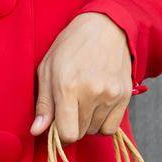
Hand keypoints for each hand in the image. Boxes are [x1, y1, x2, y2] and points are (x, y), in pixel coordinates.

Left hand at [29, 13, 131, 142]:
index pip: (67, 133)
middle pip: (81, 133)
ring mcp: (110, 94)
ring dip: (88, 122)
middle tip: (71, 105)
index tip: (58, 122)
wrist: (105, 27)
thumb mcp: (47, 69)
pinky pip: (112, 127)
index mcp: (67, 86)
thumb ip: (43, 103)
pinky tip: (97, 105)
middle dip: (72, 124)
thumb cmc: (70, 46)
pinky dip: (103, 122)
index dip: (60, 133)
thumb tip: (36, 131)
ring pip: (96, 130)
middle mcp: (91, 92)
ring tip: (84, 100)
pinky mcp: (125, 96)